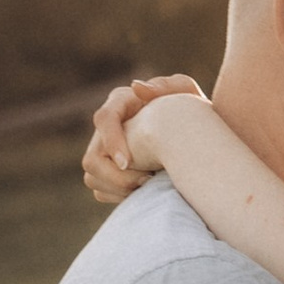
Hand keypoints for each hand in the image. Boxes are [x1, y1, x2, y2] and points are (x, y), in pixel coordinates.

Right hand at [81, 76, 205, 207]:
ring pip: (93, 177)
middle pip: (92, 159)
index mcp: (121, 103)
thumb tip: (136, 88)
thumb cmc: (189, 110)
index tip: (127, 162)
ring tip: (150, 185)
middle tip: (147, 180)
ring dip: (119, 189)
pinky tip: (146, 191)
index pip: (103, 119)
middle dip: (116, 177)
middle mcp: (106, 128)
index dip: (111, 142)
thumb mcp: (185, 93)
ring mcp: (102, 151)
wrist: (191, 135)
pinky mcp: (106, 172)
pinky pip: (101, 191)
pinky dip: (122, 196)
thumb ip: (168, 86)